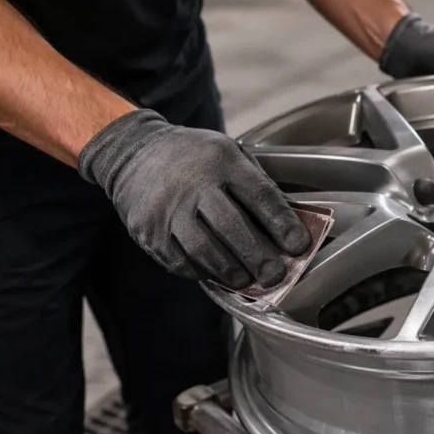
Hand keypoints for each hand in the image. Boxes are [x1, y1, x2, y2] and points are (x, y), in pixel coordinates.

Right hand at [78, 109, 310, 288]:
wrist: (133, 152)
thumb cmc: (194, 157)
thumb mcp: (229, 153)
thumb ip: (256, 184)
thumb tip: (287, 225)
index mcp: (221, 160)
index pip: (260, 195)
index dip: (283, 224)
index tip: (299, 246)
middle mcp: (193, 184)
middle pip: (232, 228)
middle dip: (259, 257)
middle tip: (276, 275)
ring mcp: (167, 209)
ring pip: (205, 250)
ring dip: (231, 271)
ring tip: (247, 280)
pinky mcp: (148, 231)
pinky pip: (180, 261)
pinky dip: (202, 272)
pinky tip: (216, 274)